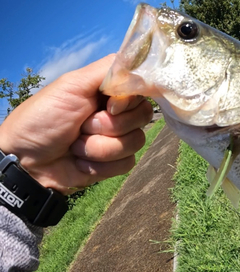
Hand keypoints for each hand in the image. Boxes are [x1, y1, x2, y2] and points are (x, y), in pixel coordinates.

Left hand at [0, 54, 152, 194]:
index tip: (109, 106)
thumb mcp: (73, 85)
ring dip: (100, 147)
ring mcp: (118, 139)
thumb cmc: (43, 118)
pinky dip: (101, 164)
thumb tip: (143, 67)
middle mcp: (117, 113)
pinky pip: (127, 162)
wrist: (25, 161)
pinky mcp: (116, 163)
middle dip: (109, 125)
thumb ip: (109, 70)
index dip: (129, 101)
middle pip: (143, 116)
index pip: (142, 89)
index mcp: (109, 91)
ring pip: (135, 141)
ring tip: (76, 146)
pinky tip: (81, 162)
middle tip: (82, 125)